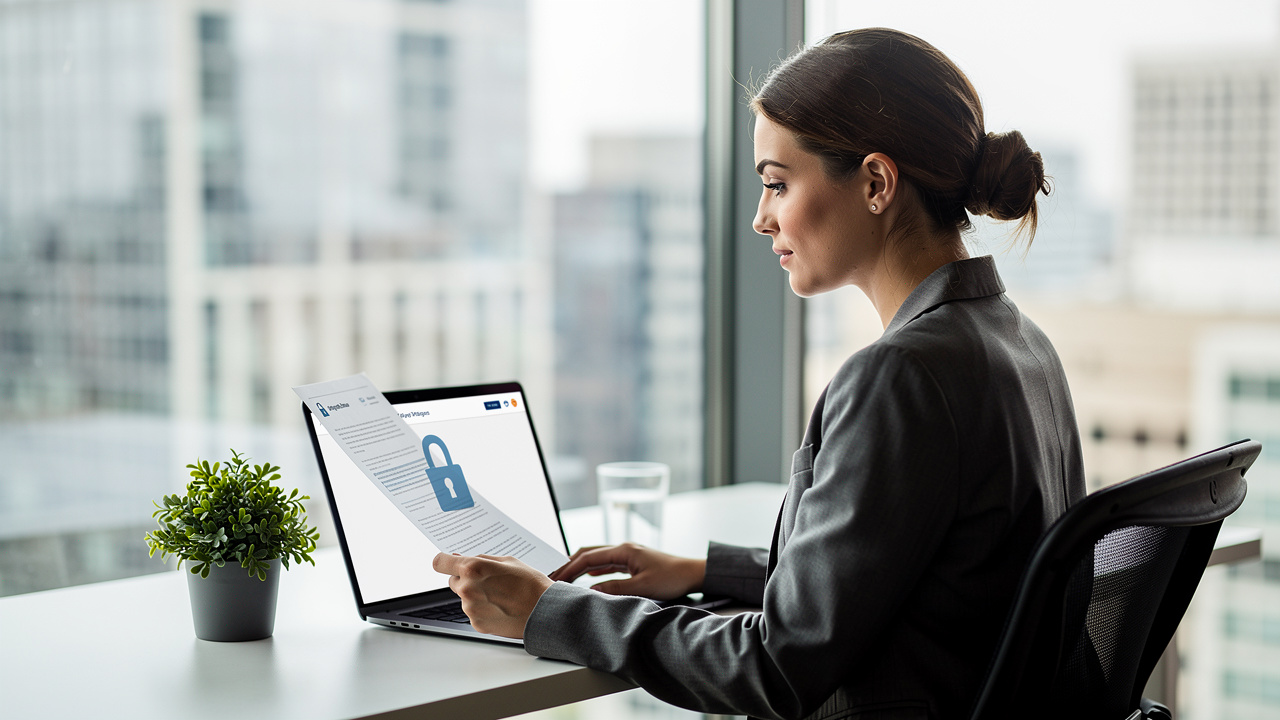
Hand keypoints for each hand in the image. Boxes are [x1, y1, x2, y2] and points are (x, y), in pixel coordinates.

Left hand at [431, 553, 552, 638]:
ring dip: (476, 596)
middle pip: (453, 581)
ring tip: (500, 596)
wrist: (545, 611)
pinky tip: (500, 608)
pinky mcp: (476, 624)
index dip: (444, 561)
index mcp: (473, 569)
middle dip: (466, 580)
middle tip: (489, 581)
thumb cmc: (530, 583)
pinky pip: (473, 613)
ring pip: (464, 598)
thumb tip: (460, 558)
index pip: (440, 562)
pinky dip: (483, 610)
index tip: (448, 562)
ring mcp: (470, 609)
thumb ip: (479, 559)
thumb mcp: (507, 561)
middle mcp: (467, 589)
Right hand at [549, 543, 705, 600]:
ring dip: (580, 567)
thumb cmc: (672, 577)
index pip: (588, 557)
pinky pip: (607, 564)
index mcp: (623, 550)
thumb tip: (591, 592)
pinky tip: (587, 579)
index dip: (569, 568)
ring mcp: (628, 554)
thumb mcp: (642, 587)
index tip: (555, 578)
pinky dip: (593, 570)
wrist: (693, 573)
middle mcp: (623, 549)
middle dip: (570, 564)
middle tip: (553, 576)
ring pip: (597, 558)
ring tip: (565, 578)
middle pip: (589, 553)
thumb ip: (615, 589)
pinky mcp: (632, 562)